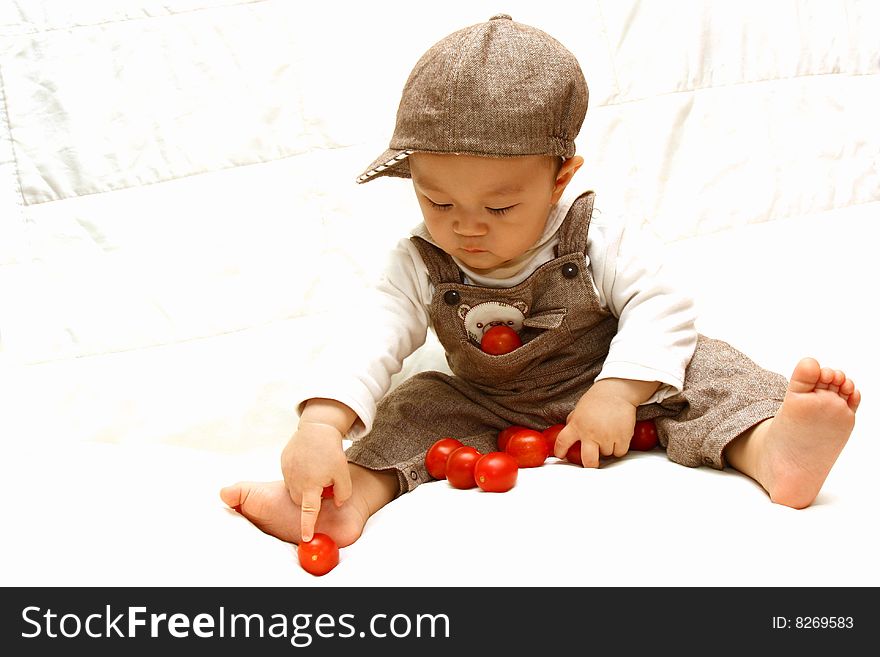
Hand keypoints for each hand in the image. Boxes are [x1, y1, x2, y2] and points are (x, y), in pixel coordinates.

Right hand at [280, 421, 351, 541]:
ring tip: (316, 468)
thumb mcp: (343, 474)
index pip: (309, 512)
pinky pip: (291, 476)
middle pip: (303, 500)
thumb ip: (342, 494)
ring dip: (305, 485)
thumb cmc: (331, 451)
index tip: (306, 538)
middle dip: (312, 497)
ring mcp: (287, 472)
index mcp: (311, 486)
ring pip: (296, 489)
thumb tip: (336, 503)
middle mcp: (295, 482)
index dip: (307, 526)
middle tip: (325, 481)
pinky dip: (299, 473)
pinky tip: (308, 461)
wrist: (317, 428)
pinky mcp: (283, 462)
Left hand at [553, 379, 656, 466]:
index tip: (561, 456)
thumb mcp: (579, 410)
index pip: (562, 442)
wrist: (617, 392)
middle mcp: (590, 433)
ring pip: (606, 454)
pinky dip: (619, 447)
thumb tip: (567, 435)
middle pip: (588, 460)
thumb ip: (573, 422)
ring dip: (607, 448)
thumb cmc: (597, 400)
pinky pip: (620, 452)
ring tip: (608, 434)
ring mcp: (607, 436)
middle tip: (591, 463)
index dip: (560, 451)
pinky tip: (618, 436)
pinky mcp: (622, 437)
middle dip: (589, 465)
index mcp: (577, 425)